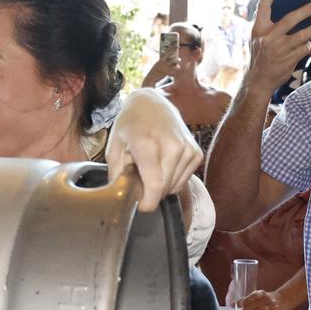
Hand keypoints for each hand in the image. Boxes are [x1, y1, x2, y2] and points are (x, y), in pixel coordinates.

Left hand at [105, 89, 203, 211]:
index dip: (147, 202)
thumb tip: (122, 197)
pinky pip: (184, 180)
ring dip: (161, 186)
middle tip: (138, 180)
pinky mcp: (196, 152)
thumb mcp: (114, 147)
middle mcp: (172, 146)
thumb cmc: (130, 126)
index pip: (155, 185)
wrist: (151, 103)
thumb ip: (117, 174)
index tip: (140, 206)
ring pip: (174, 186)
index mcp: (148, 145)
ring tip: (150, 168)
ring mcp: (187, 149)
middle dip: (150, 193)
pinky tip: (163, 165)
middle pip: (164, 189)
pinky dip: (172, 180)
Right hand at [142, 49, 180, 87]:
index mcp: (160, 60)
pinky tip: (173, 71)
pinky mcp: (168, 72)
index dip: (173, 48)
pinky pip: (174, 70)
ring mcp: (166, 68)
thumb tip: (171, 59)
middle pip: (174, 59)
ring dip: (177, 65)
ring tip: (177, 66)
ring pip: (175, 64)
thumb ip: (163, 61)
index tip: (177, 46)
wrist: (151, 78)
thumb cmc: (154, 71)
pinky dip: (175, 70)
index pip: (168, 52)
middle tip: (179, 59)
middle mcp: (163, 63)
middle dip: (177, 59)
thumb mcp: (157, 64)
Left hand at [237, 289, 285, 309]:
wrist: (282, 300)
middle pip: (255, 305)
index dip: (245, 300)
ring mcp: (273, 305)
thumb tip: (232, 304)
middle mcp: (268, 298)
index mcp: (262, 293)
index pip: (253, 296)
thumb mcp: (257, 296)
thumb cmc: (265, 298)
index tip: (238, 305)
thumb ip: (245, 299)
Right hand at [245, 0, 310, 92]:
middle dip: (307, 9)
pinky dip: (307, 45)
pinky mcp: (289, 59)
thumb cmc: (258, 57)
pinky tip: (305, 45)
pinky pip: (304, 47)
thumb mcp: (256, 40)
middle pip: (291, 18)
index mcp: (258, 30)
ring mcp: (279, 49)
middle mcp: (268, 38)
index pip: (263, 7)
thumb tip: (282, 10)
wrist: (257, 81)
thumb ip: (265, 27)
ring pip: (304, 34)